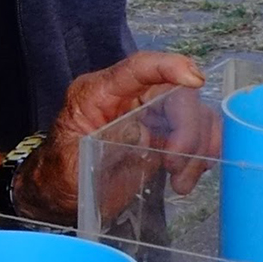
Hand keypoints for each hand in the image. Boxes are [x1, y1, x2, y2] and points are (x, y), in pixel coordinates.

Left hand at [15, 51, 203, 223]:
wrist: (61, 194)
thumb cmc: (60, 175)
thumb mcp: (73, 163)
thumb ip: (105, 146)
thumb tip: (144, 133)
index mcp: (98, 94)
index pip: (137, 68)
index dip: (168, 67)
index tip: (194, 79)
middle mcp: (129, 97)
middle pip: (175, 94)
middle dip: (187, 128)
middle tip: (174, 163)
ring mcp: (150, 115)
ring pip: (194, 114)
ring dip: (197, 147)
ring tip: (179, 181)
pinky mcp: (165, 136)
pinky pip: (198, 135)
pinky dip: (201, 156)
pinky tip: (185, 180)